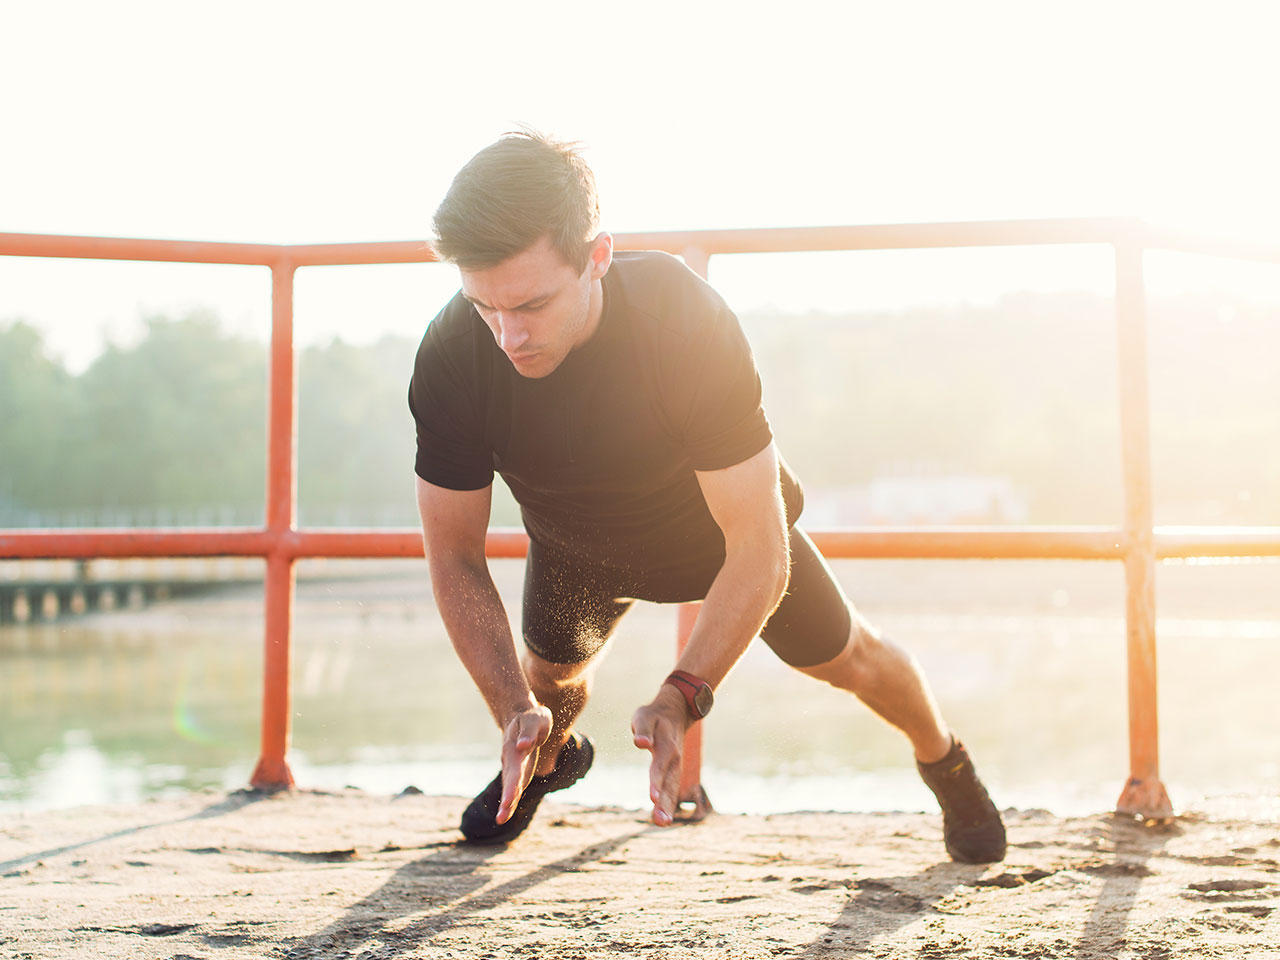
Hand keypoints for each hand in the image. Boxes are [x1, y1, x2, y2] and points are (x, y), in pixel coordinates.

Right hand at [496, 705, 553, 823]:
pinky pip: (514, 788)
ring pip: (509, 787)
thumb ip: (529, 732)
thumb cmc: (532, 718)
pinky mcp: (518, 772)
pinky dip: (510, 801)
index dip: (512, 784)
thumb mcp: (535, 719)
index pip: (514, 768)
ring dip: (506, 804)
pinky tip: (505, 815)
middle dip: (507, 799)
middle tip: (501, 817)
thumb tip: (524, 745)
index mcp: (514, 747)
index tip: (509, 800)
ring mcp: (513, 767)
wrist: (521, 717)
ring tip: (501, 820)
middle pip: (509, 781)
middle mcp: (511, 760)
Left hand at [631, 685, 693, 825]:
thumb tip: (641, 744)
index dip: (656, 782)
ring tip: (662, 823)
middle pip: (668, 784)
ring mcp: (675, 766)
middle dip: (664, 803)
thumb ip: (643, 730)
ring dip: (667, 807)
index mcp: (666, 746)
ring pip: (671, 789)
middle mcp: (673, 759)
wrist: (676, 711)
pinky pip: (671, 789)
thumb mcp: (645, 716)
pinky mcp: (673, 771)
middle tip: (660, 822)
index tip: (652, 798)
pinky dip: (668, 803)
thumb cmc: (654, 715)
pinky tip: (664, 819)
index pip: (659, 767)